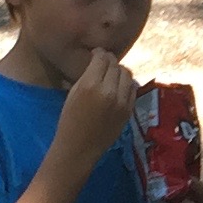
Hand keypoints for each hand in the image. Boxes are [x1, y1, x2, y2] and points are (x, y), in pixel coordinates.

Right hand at [55, 47, 139, 168]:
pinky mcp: (129, 111)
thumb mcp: (73, 93)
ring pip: (127, 75)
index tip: (96, 54)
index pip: (102, 59)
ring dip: (120, 72)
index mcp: (90, 85)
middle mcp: (109, 91)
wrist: (79, 149)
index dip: (99, 54)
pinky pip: (132, 89)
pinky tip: (118, 87)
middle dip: (110, 61)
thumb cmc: (69, 121)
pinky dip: (126, 84)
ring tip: (112, 75)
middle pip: (116, 65)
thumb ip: (87, 76)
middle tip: (104, 64)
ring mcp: (122, 102)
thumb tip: (97, 62)